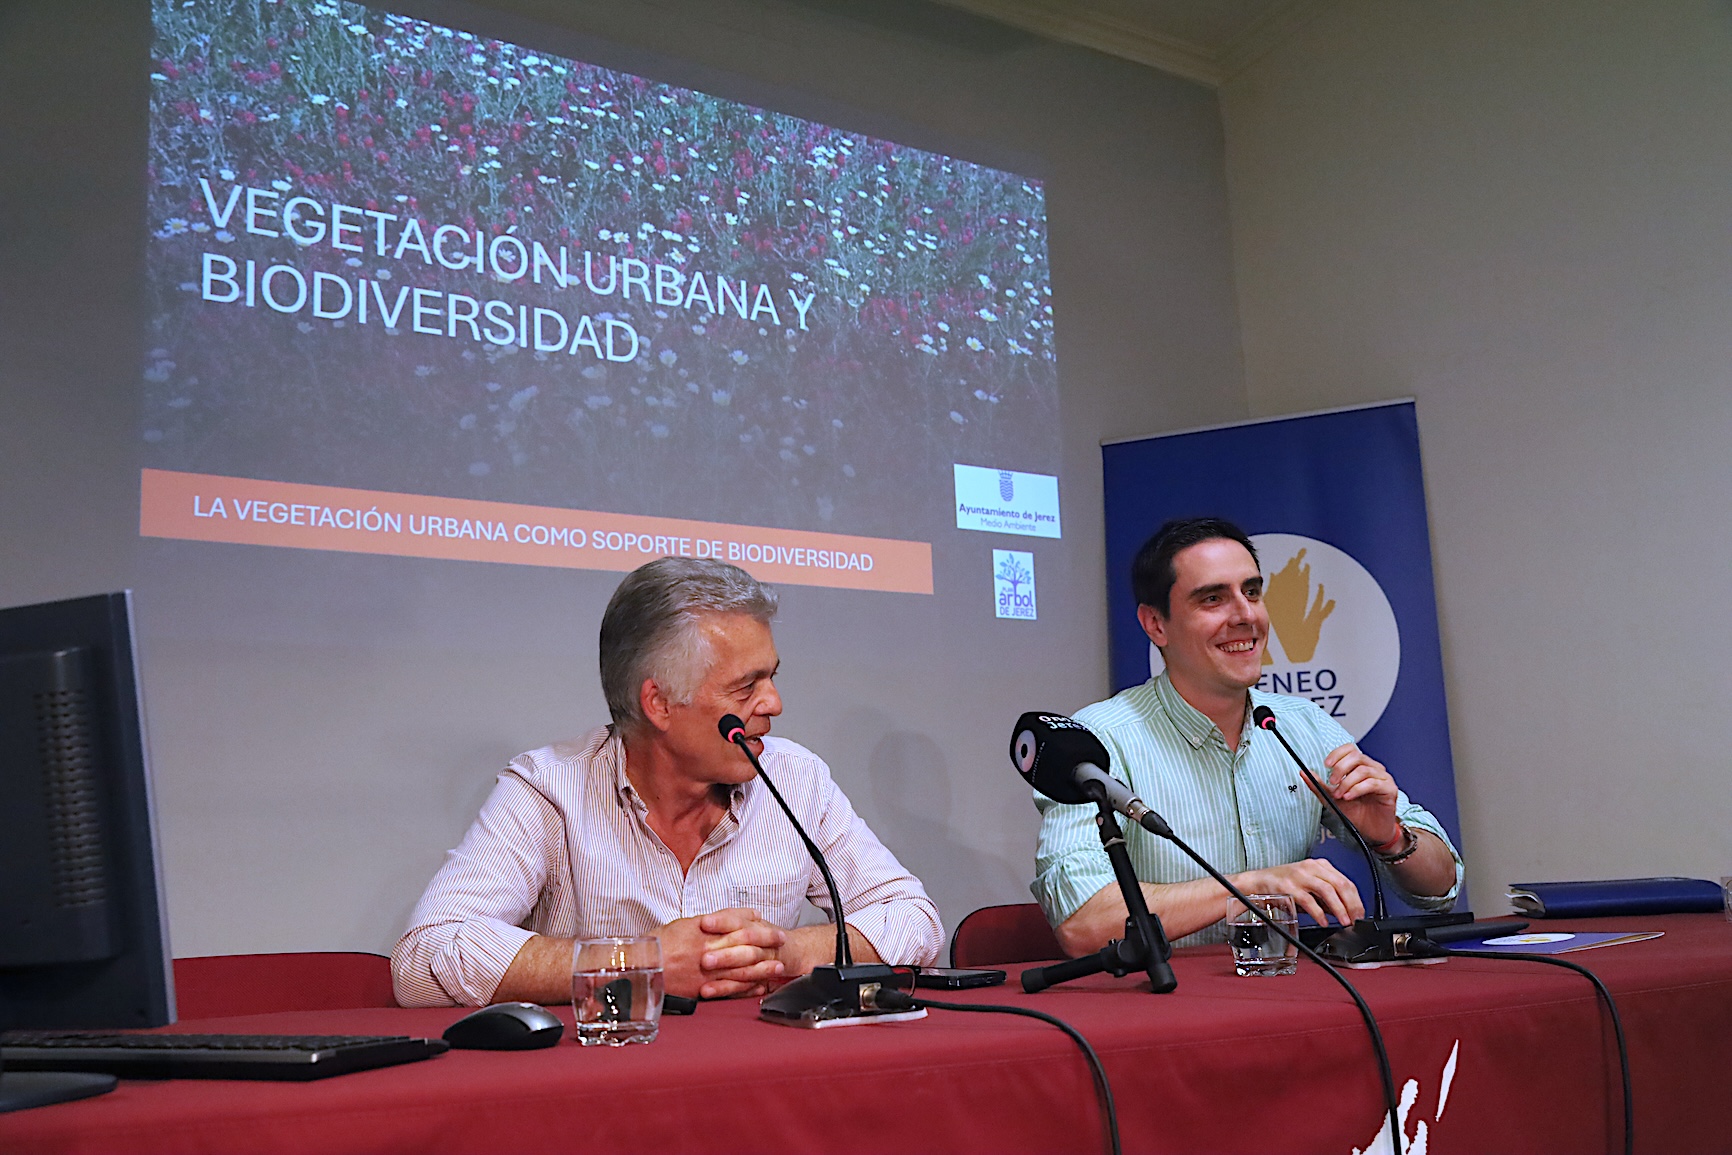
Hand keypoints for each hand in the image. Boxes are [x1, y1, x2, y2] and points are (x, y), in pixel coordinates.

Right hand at [656, 908, 786, 999]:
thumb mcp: (685, 924)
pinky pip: (728, 990)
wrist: (639, 968)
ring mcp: (706, 972)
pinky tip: (758, 988)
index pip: (737, 925)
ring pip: (740, 970)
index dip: (758, 925)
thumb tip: (737, 916)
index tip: (771, 926)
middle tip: (782, 943)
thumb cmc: (659, 944)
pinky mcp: (701, 990)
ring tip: (777, 967)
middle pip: (744, 946)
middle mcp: (708, 951)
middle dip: (765, 944)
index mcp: (703, 932)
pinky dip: (745, 989)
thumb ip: (713, 921)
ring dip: (762, 968)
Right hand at [1231, 858, 1363, 927]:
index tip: (1360, 914)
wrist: (1256, 882)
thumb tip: (1344, 912)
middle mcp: (1311, 867)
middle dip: (1352, 904)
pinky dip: (1318, 912)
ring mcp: (1299, 875)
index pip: (1346, 881)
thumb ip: (1326, 898)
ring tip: (1344, 922)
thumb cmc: (1282, 885)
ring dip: (1339, 908)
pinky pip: (1308, 900)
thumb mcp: (1308, 886)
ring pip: (1328, 890)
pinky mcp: (1288, 886)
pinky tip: (1323, 921)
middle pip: (1340, 884)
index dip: (1356, 900)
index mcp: (1319, 866)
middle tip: (1355, 920)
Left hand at [1320, 744, 1400, 846]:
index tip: (1326, 764)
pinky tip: (1349, 797)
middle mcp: (1373, 769)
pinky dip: (1357, 789)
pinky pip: (1373, 783)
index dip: (1338, 754)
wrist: (1371, 832)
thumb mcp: (1333, 798)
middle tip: (1332, 782)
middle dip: (1340, 768)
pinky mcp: (1390, 789)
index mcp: (1361, 766)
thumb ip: (1319, 785)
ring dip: (1347, 782)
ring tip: (1340, 795)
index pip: (1350, 749)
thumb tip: (1303, 772)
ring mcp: (1383, 778)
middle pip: (1356, 757)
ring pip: (1363, 770)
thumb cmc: (1356, 813)